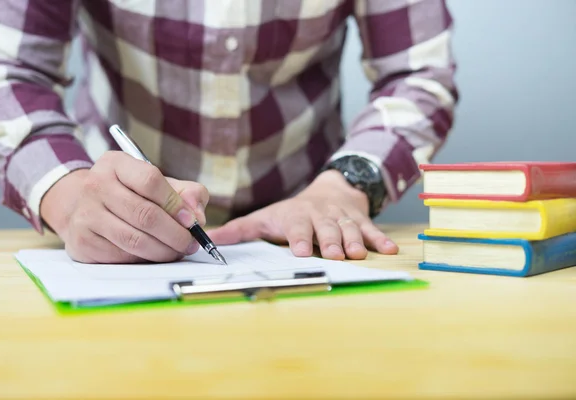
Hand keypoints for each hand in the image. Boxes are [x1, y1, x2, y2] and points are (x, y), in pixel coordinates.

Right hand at [40, 151, 208, 263]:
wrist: (80, 204)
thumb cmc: (129, 193)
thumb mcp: (156, 182)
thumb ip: (187, 192)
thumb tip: (198, 216)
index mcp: (116, 164)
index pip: (150, 180)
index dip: (176, 204)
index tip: (191, 220)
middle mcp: (96, 186)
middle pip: (145, 215)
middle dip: (175, 234)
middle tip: (190, 243)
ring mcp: (85, 215)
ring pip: (134, 240)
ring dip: (163, 251)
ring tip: (177, 251)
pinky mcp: (82, 241)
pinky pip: (122, 256)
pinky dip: (144, 260)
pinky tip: (154, 255)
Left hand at [208, 170, 397, 259]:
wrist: (330, 190)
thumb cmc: (292, 212)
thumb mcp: (265, 217)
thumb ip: (240, 230)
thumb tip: (208, 239)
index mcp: (296, 217)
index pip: (297, 227)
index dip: (299, 238)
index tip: (299, 250)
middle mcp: (320, 217)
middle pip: (326, 229)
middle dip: (330, 241)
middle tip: (334, 254)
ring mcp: (342, 218)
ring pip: (349, 229)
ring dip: (355, 241)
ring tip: (358, 254)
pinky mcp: (360, 220)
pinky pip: (372, 230)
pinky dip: (380, 239)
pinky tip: (390, 251)